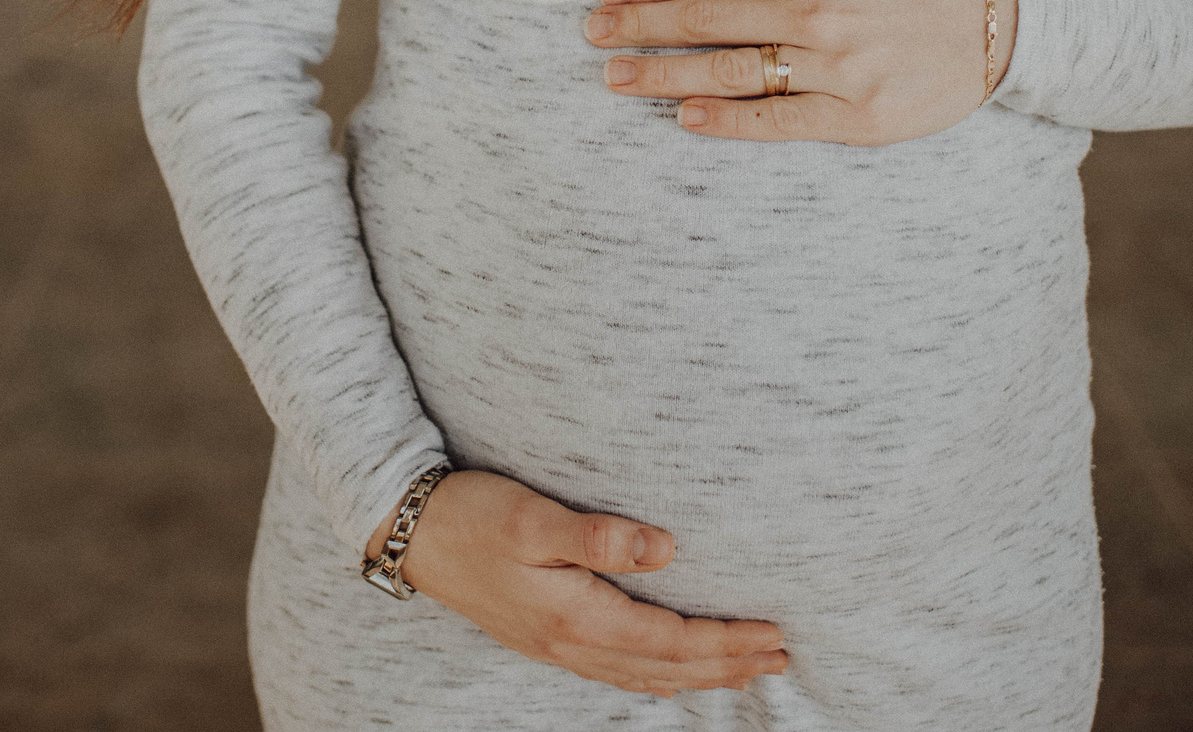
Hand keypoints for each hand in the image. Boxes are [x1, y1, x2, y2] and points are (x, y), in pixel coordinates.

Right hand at [368, 469, 788, 697]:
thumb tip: (666, 547)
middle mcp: (572, 644)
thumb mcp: (533, 518)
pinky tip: (666, 676)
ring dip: (699, 675)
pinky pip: (617, 673)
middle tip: (782, 658)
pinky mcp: (545, 638)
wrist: (410, 535)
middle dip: (728, 665)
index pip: (673, 640)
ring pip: (645, 675)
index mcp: (577, 618)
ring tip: (744, 671)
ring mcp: (557, 647)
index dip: (728, 641)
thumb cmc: (472, 516)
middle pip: (668, 667)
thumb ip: (600, 536)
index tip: (775, 633)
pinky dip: (657, 677)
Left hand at [585, 0, 1017, 144]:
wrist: (1004, 13)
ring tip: (616, 80)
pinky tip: (685, 117)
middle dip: (639, 28)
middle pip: (704, 22)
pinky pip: (779, 120)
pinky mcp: (857, 115)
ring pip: (729, 72)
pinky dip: (728, 120)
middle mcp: (813, 12)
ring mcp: (834, 67)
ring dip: (664, 76)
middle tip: (592, 37)